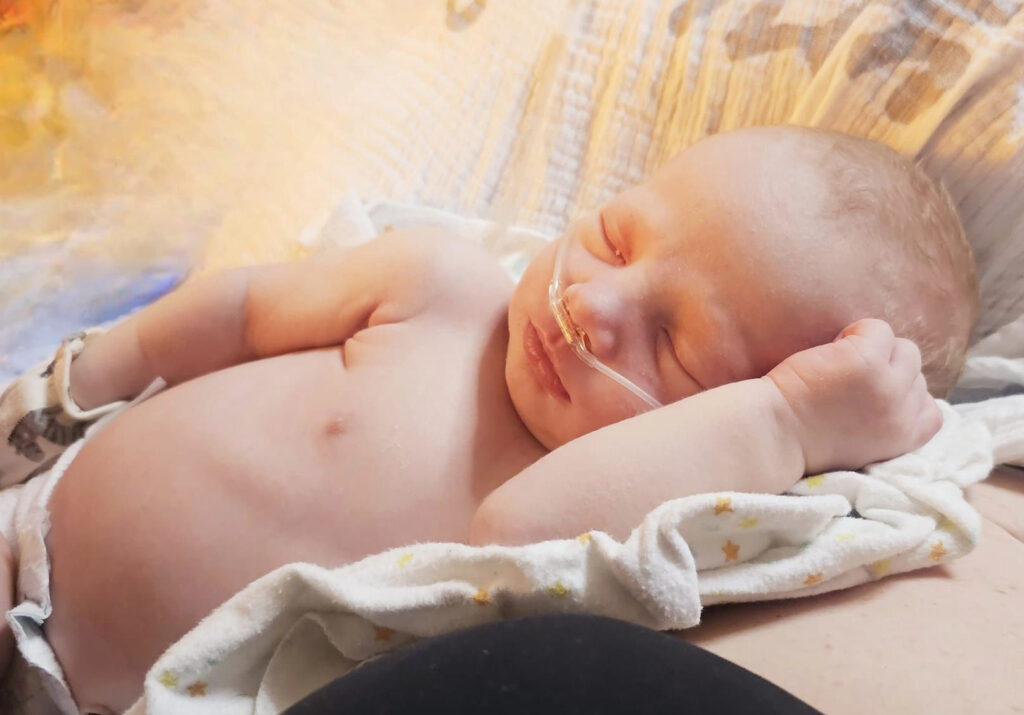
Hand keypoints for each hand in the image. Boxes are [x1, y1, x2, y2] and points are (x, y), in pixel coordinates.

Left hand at [765, 319, 941, 474]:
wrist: (772, 436)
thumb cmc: (803, 438)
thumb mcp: (862, 442)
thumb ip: (885, 421)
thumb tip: (895, 388)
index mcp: (903, 440)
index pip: (932, 410)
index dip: (904, 395)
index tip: (872, 394)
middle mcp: (902, 414)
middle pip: (916, 372)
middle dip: (886, 370)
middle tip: (846, 379)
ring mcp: (887, 386)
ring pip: (904, 348)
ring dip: (874, 348)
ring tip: (837, 364)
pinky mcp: (866, 361)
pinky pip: (877, 328)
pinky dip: (855, 331)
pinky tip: (829, 350)